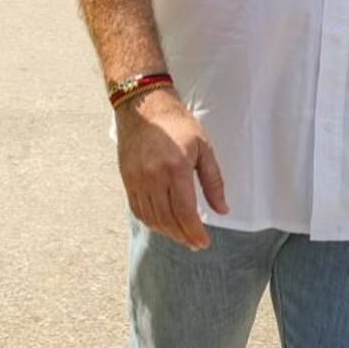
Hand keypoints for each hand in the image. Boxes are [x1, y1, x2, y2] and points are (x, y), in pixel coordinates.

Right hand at [115, 87, 228, 249]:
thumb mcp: (203, 147)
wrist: (143, 105)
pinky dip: (151, 222)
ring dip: (168, 232)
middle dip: (183, 236)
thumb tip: (222, 209)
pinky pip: (138, 209)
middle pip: (168, 220)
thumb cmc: (176, 123)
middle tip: (194, 243)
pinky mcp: (127, 178)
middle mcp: (153, 176)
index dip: (195, 233)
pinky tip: (162, 223)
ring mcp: (137, 178)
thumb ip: (213, 180)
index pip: (185, 213)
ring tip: (181, 235)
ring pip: (152, 218)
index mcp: (176, 168)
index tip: (204, 242)